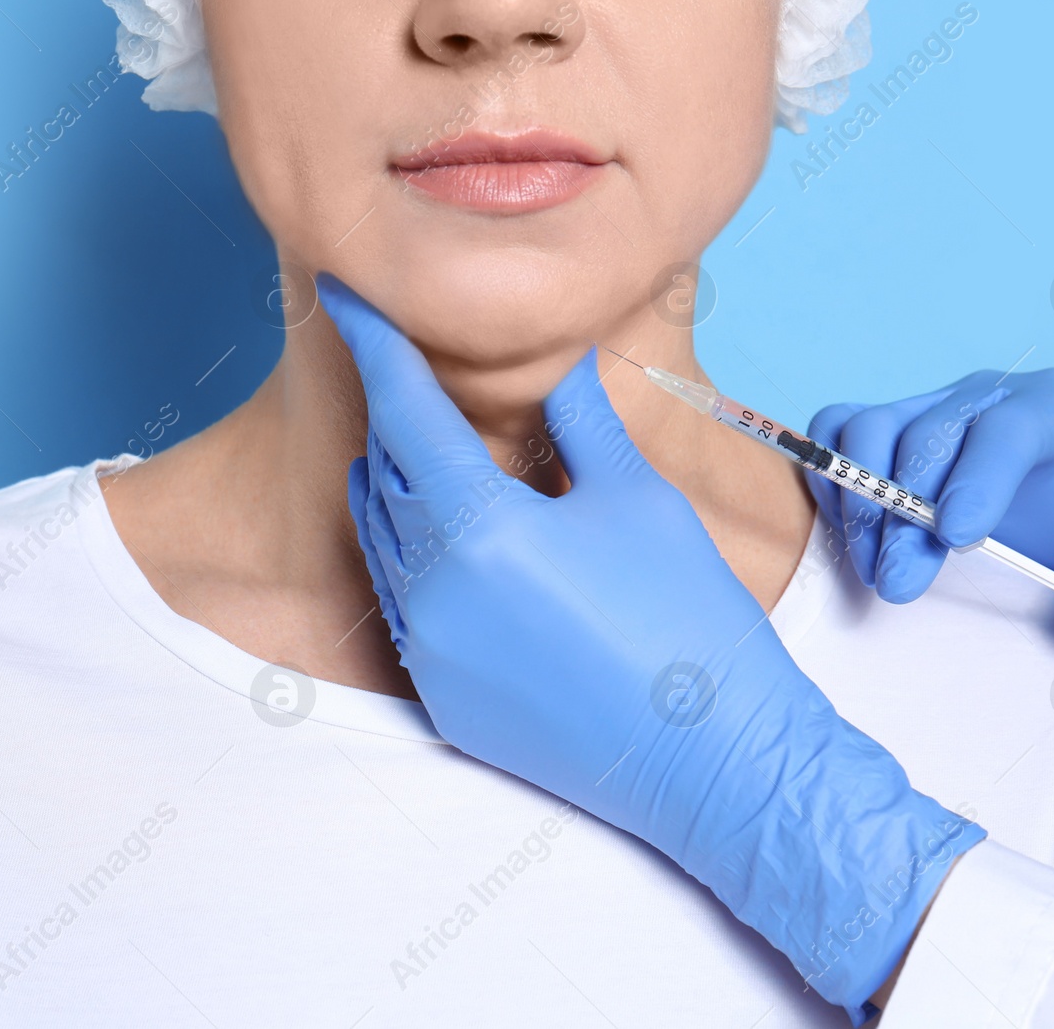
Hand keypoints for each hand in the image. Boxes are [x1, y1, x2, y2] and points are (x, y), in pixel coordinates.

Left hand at [320, 273, 984, 1021]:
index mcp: (480, 529)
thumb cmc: (687, 620)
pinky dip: (410, 552)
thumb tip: (558, 361)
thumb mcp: (636, 499)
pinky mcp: (440, 698)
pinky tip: (444, 532)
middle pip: (385, 471)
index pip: (403, 409)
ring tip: (418, 440)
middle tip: (403, 362)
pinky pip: (400, 602)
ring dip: (393, 482)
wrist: (711, 760)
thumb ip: (579, 422)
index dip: (372, 341)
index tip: (342, 292)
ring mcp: (429, 652)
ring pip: (381, 539)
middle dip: (393, 411)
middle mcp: (434, 592)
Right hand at [807, 367, 1053, 691]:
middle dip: (906, 515)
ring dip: (860, 502)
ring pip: (868, 428)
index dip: (976, 478)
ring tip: (876, 569)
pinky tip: (851, 535)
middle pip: (926, 434)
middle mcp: (985, 398)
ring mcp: (927, 409)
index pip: (1006, 428)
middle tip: (901, 584)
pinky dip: (828, 476)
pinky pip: (835, 431)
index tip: (958, 538)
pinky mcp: (885, 432)